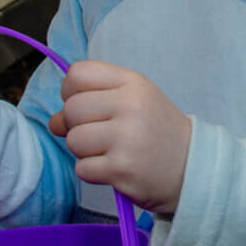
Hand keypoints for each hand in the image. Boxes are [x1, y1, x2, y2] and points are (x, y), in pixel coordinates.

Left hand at [49, 61, 191, 213]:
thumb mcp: (134, 101)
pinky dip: (92, 171)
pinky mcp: (122, 168)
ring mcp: (126, 137)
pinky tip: (113, 168)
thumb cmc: (156, 130)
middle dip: (75, 125)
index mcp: (132, 82)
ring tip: (108, 152)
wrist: (192, 168)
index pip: (78, 74)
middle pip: (72, 109)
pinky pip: (82, 168)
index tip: (84, 105)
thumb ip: (94, 100)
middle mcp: (130, 105)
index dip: (71, 91)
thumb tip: (53, 122)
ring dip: (83, 151)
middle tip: (98, 134)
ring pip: (74, 140)